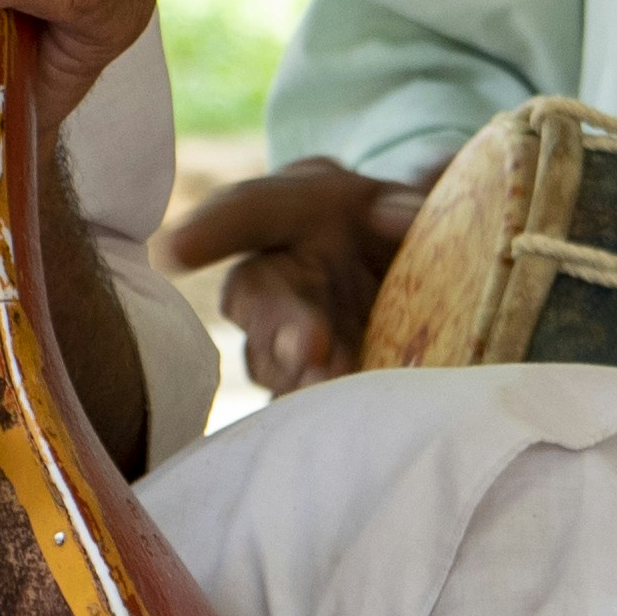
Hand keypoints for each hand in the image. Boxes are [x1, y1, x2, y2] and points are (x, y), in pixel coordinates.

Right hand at [163, 158, 439, 392]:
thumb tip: (394, 214)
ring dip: (299, 371)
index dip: (212, 230)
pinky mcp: (304, 372)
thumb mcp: (433, 203)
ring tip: (340, 385)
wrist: (442, 273)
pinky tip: (338, 413)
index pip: (251, 209)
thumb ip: (420, 202)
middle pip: (255, 289)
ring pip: (267, 351)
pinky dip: (313, 403)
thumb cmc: (428, 224)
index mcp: (306, 203)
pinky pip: (291, 392)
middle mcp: (284, 260)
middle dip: (278, 322)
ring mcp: (290, 321)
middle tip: (310, 350)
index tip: (174, 253)